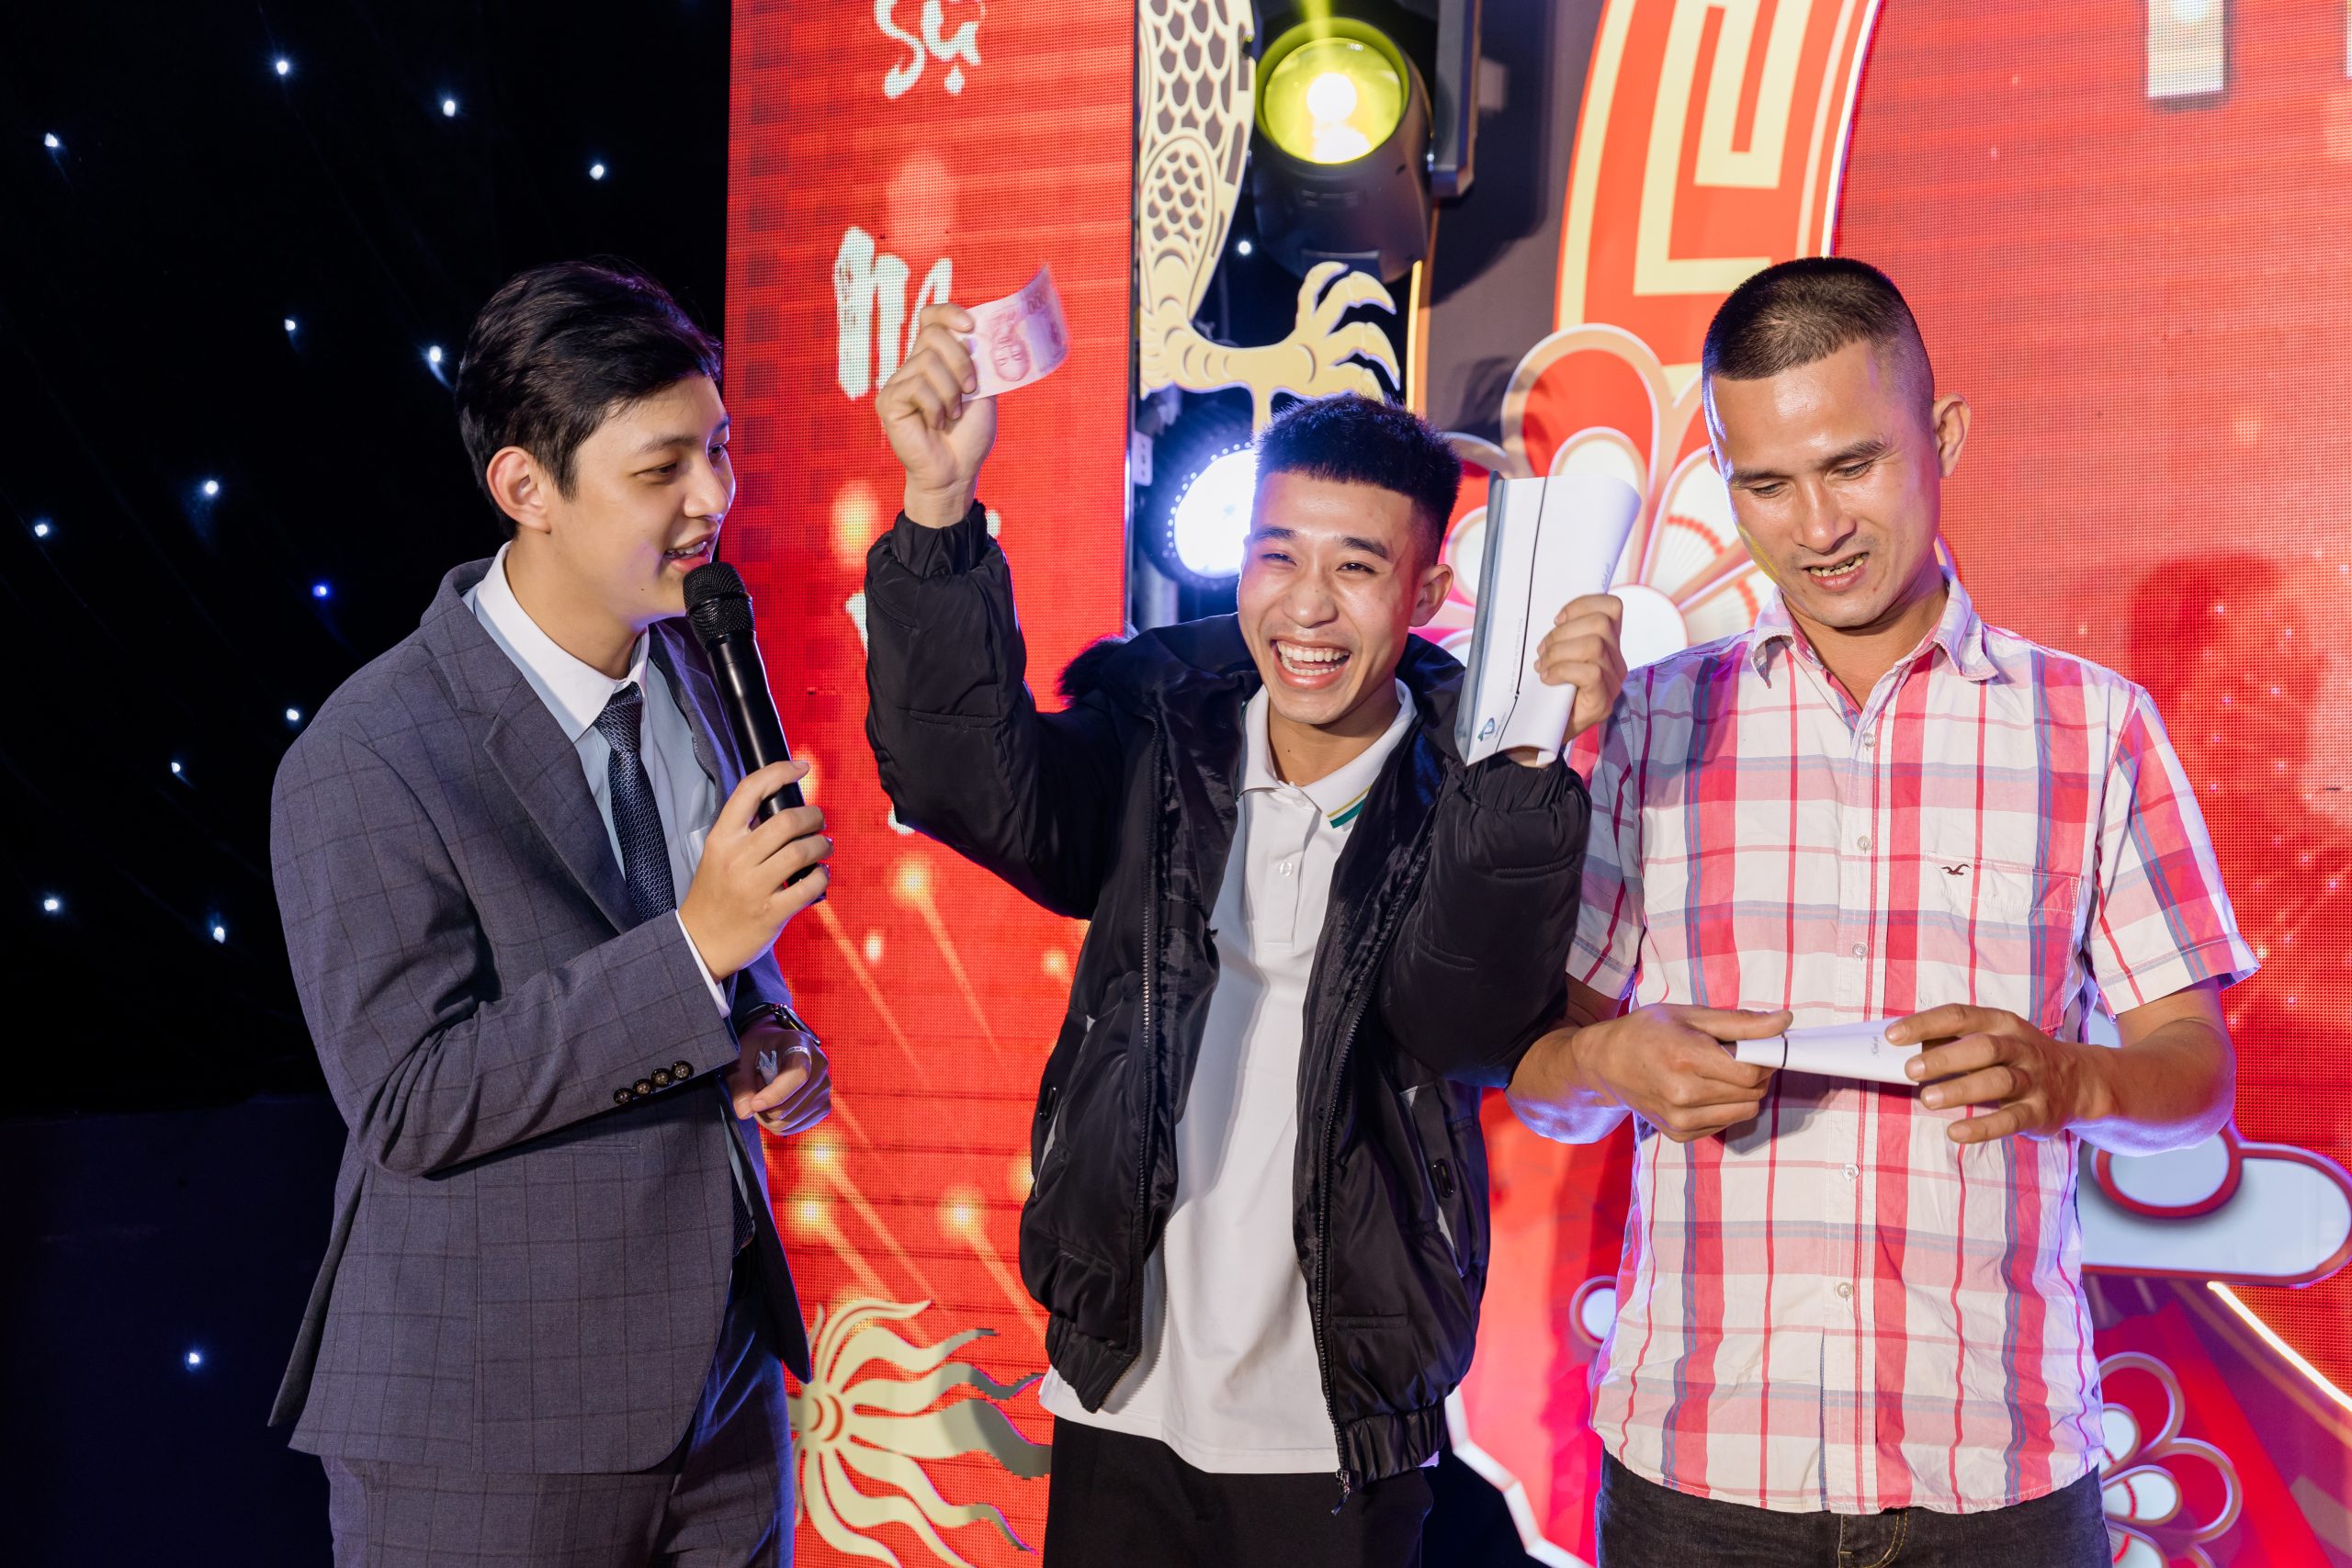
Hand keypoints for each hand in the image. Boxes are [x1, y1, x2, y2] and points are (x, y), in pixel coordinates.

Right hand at [678, 760, 832, 979]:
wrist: (699, 942)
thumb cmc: (714, 895)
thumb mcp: (717, 854)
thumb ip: (745, 831)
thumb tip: (786, 807)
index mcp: (721, 839)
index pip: (750, 790)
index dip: (779, 771)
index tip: (800, 766)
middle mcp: (737, 859)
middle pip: (787, 820)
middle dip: (813, 816)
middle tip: (818, 821)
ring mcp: (753, 887)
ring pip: (802, 851)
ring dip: (823, 844)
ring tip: (824, 847)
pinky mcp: (771, 912)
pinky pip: (809, 885)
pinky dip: (822, 875)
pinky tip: (820, 874)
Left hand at [726, 1018, 831, 1134]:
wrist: (776, 1048)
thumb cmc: (758, 1050)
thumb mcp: (743, 1058)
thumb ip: (741, 1083)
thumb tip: (745, 1112)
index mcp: (800, 1044)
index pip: (797, 1074)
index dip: (775, 1094)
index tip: (754, 1105)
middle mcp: (819, 1065)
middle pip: (793, 1103)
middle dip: (765, 1110)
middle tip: (752, 1099)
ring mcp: (824, 1088)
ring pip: (792, 1120)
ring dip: (769, 1118)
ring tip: (763, 1100)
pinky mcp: (823, 1106)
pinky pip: (796, 1127)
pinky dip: (778, 1124)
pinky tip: (774, 1107)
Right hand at [879, 304, 998, 526]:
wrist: (957, 471)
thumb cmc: (969, 434)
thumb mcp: (984, 390)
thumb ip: (979, 360)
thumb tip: (980, 331)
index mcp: (936, 358)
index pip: (930, 317)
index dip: (948, 313)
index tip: (970, 325)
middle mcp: (913, 365)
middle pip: (932, 334)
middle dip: (961, 360)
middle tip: (971, 390)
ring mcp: (898, 382)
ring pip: (927, 361)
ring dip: (950, 392)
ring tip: (952, 415)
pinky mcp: (888, 401)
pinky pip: (916, 387)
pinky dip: (935, 407)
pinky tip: (935, 424)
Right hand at [1532, 1003, 1790, 1142]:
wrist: (1606, 1063)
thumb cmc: (1648, 1031)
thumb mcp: (1691, 1015)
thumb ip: (1741, 1023)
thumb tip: (1784, 1023)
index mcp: (1686, 1058)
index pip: (1752, 1070)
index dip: (1766, 1057)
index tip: (1762, 1045)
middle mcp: (1683, 1094)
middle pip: (1753, 1091)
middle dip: (1756, 1072)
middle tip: (1738, 1055)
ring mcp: (1680, 1119)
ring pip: (1746, 1111)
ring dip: (1744, 1091)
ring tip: (1720, 1072)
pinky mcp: (1680, 1134)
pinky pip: (1726, 1123)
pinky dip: (1726, 1106)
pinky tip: (1704, 1088)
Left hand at [1534, 594, 1627, 743]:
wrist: (1541, 733)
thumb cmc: (1548, 690)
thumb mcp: (1557, 655)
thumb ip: (1564, 636)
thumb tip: (1556, 619)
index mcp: (1608, 645)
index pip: (1612, 607)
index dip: (1583, 605)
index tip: (1557, 619)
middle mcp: (1616, 661)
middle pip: (1601, 623)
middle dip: (1563, 632)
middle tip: (1543, 651)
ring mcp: (1613, 683)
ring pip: (1594, 646)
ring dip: (1560, 652)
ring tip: (1543, 666)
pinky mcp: (1603, 702)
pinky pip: (1591, 673)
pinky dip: (1563, 670)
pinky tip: (1548, 679)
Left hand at [1892, 1005, 2111, 1145]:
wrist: (2078, 1081)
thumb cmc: (2017, 1056)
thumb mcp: (1993, 1038)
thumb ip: (1954, 1041)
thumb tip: (1902, 1048)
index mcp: (2001, 1023)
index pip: (1960, 1016)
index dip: (1925, 1024)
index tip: (1892, 1036)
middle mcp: (2019, 1047)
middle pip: (1983, 1047)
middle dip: (1945, 1058)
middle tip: (1910, 1070)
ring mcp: (2033, 1079)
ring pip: (1998, 1081)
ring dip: (1960, 1090)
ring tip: (1927, 1100)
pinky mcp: (2039, 1111)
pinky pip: (2010, 1119)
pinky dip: (1982, 1127)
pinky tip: (1955, 1132)